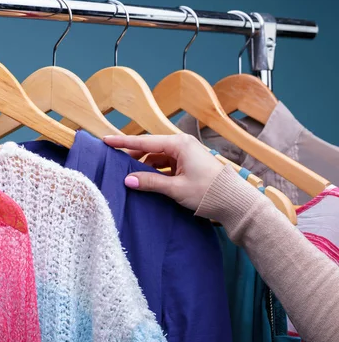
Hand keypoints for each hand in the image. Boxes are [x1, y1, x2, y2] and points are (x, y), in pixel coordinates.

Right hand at [103, 134, 223, 210]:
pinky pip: (165, 164)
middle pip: (150, 148)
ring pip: (157, 157)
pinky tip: (147, 181)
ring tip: (130, 177)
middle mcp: (182, 145)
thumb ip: (150, 182)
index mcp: (179, 144)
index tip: (106, 140)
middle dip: (133, 156)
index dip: (123, 142)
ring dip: (144, 166)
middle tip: (116, 163)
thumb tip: (128, 180)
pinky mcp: (188, 164)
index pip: (144, 141)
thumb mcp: (176, 188)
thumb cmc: (208, 192)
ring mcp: (186, 154)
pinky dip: (155, 171)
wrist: (235, 202)